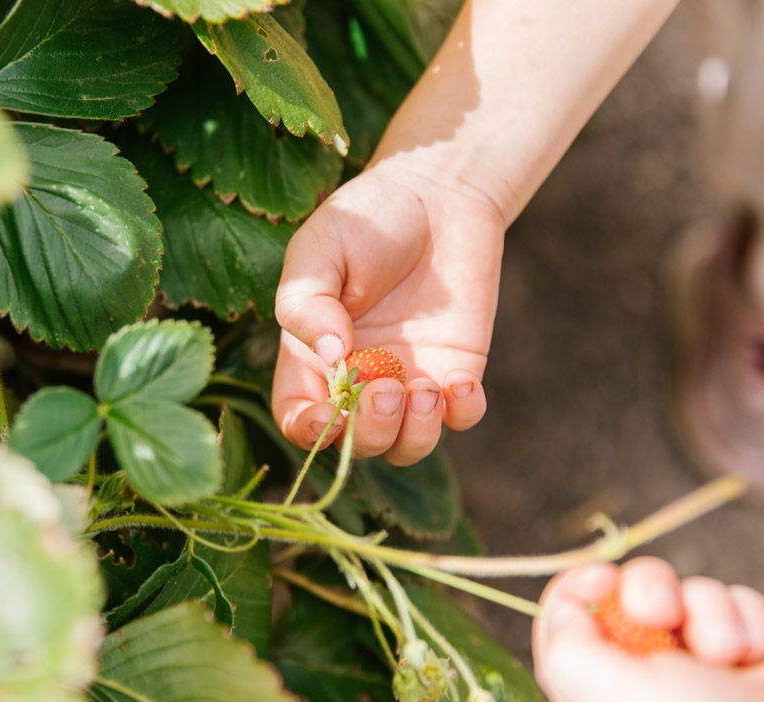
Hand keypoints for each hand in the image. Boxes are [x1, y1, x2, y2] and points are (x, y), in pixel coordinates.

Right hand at [272, 159, 504, 464]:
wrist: (439, 192)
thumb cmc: (367, 218)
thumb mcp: (318, 250)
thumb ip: (308, 304)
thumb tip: (329, 357)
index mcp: (312, 358)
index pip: (301, 419)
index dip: (311, 432)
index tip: (329, 414)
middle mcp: (359, 380)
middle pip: (357, 445)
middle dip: (370, 432)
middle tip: (387, 389)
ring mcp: (409, 380)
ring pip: (407, 446)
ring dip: (413, 434)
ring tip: (422, 389)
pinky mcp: (457, 370)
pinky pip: (460, 418)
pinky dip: (461, 413)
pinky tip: (459, 382)